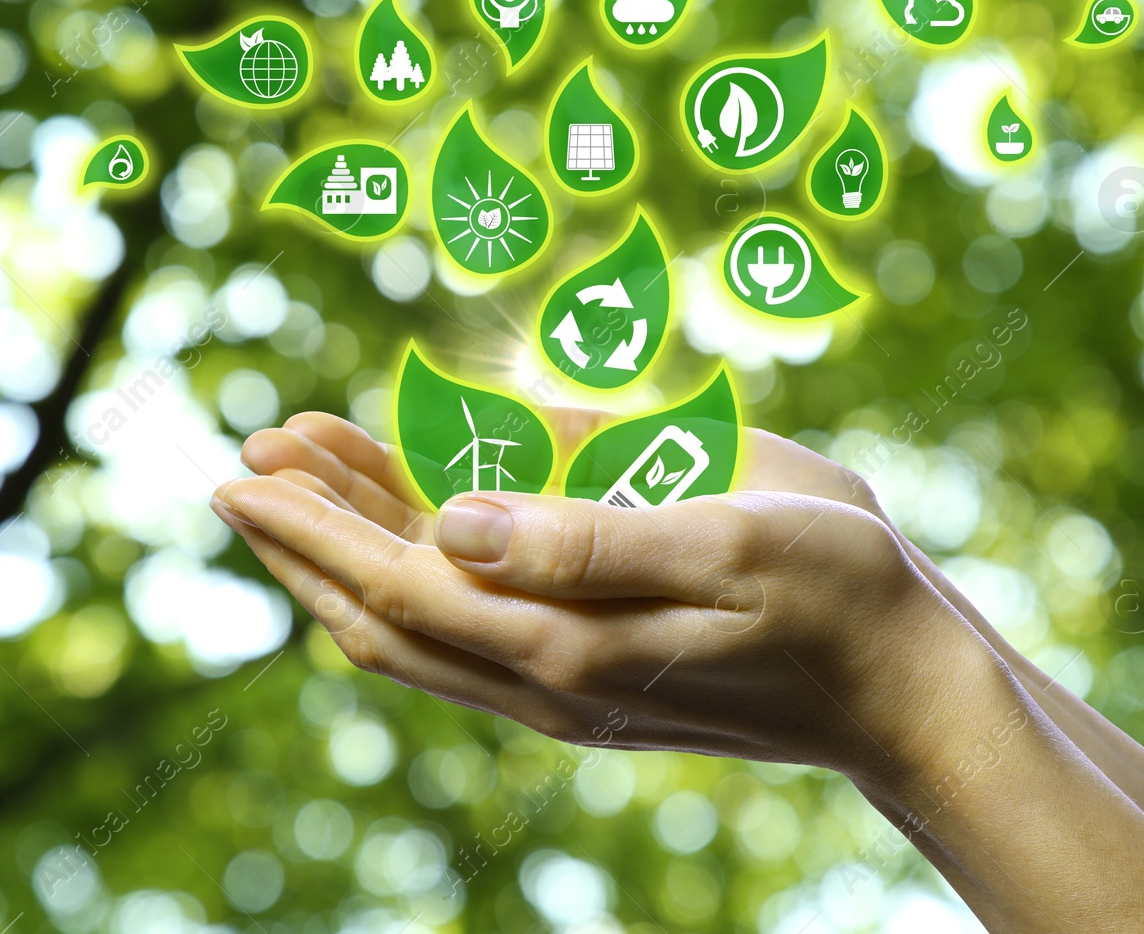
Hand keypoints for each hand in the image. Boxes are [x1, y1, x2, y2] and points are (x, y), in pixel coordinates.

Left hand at [219, 413, 1006, 788]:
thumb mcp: (727, 539)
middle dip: (308, 533)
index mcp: (569, 645)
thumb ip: (586, 535)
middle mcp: (545, 681)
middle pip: (383, 613)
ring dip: (350, 550)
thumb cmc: (834, 589)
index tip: (240, 468)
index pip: (399, 585)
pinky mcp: (589, 678)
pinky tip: (402, 515)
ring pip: (416, 628)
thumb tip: (452, 519)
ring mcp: (563, 689)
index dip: (312, 527)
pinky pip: (467, 629)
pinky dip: (413, 571)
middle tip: (247, 456)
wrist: (903, 685)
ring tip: (300, 470)